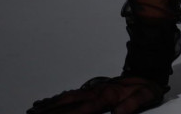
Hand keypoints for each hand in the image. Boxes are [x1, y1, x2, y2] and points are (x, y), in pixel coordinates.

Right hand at [27, 74, 165, 113]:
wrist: (148, 71)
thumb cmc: (146, 87)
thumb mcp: (144, 97)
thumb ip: (131, 106)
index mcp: (106, 96)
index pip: (81, 109)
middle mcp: (96, 92)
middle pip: (68, 102)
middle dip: (50, 110)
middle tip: (32, 113)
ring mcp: (94, 89)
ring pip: (68, 97)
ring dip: (51, 104)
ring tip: (34, 108)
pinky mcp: (94, 89)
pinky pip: (73, 94)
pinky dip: (60, 98)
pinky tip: (52, 101)